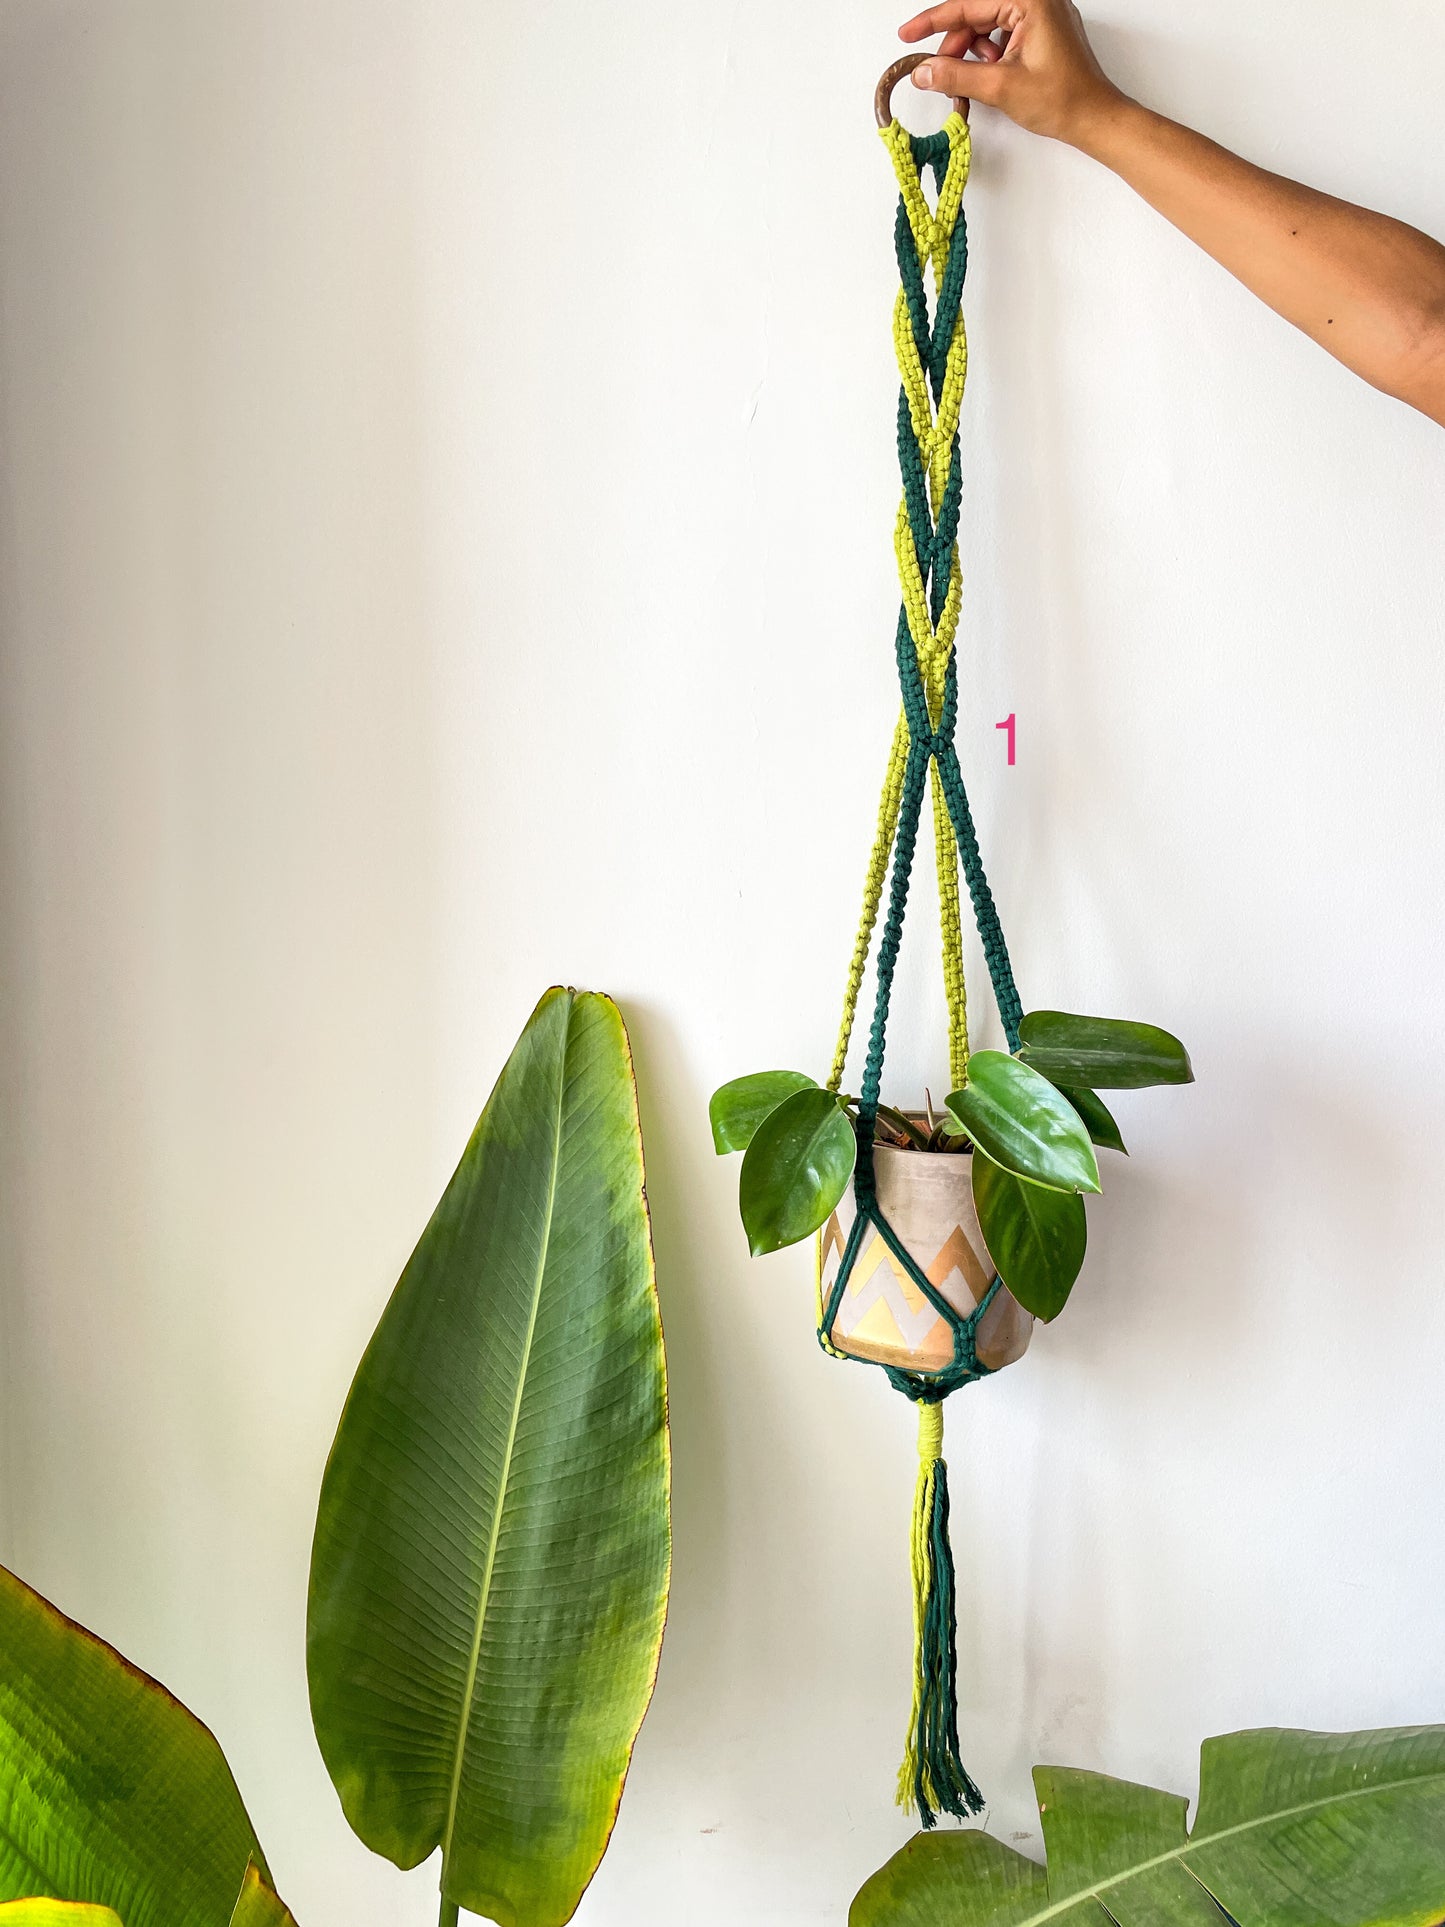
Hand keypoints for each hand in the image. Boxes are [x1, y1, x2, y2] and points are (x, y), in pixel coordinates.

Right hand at [897, 0, 1128, 148]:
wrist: (1095, 118)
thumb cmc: (1063, 99)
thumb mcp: (1000, 87)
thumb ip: (956, 75)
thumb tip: (923, 71)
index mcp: (1030, 0)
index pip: (969, 4)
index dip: (933, 21)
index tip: (908, 34)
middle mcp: (1038, 0)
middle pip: (978, 14)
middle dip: (955, 44)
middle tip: (938, 73)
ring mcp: (1042, 15)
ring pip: (989, 26)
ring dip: (972, 53)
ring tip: (971, 80)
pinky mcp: (1044, 32)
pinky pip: (1005, 34)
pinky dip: (989, 56)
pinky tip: (989, 76)